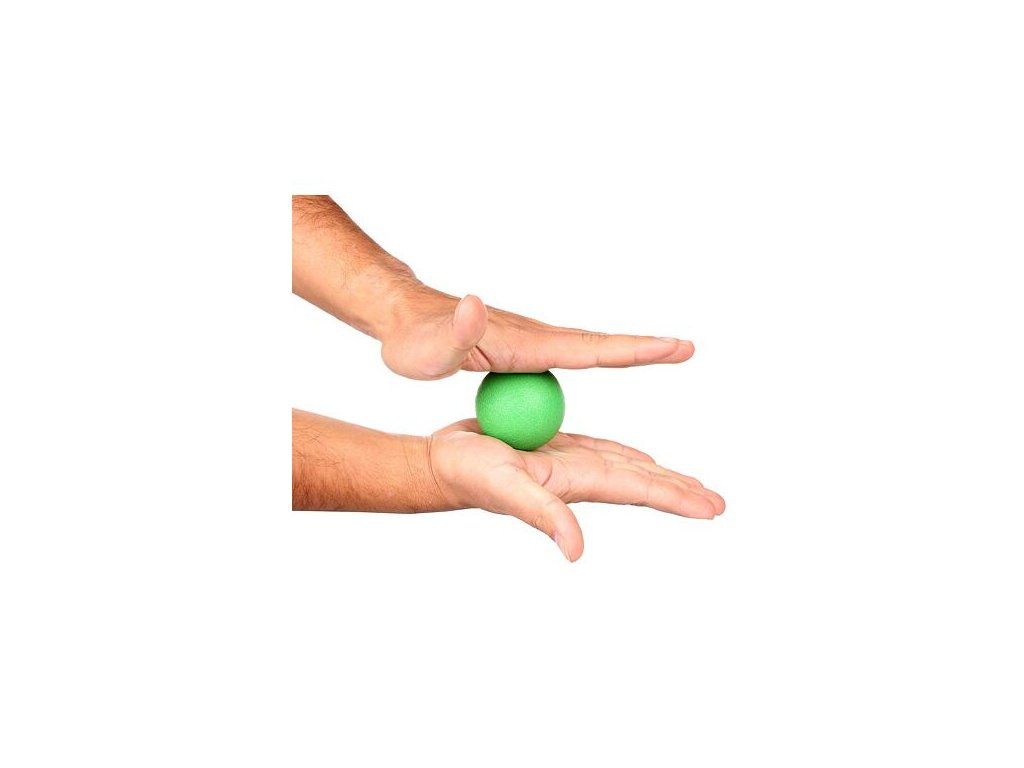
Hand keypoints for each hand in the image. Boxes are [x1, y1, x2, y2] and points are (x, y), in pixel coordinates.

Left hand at [381, 289, 694, 379]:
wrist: (405, 317)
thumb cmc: (415, 341)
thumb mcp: (430, 346)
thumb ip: (456, 330)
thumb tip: (475, 302)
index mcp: (527, 345)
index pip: (589, 350)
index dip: (632, 351)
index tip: (673, 346)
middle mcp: (537, 338)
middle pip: (600, 345)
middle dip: (645, 347)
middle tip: (688, 347)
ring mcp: (532, 341)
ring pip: (588, 348)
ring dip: (629, 350)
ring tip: (667, 351)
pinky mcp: (524, 348)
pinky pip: (569, 356)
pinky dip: (600, 356)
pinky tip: (609, 361)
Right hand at [428, 419, 724, 560]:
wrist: (442, 465)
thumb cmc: (469, 476)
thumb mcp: (508, 490)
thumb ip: (544, 517)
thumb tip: (576, 552)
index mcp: (578, 482)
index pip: (639, 490)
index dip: (677, 498)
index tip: (714, 509)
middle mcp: (580, 477)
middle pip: (641, 484)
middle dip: (680, 493)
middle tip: (717, 505)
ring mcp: (568, 464)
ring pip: (625, 468)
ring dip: (659, 477)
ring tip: (689, 486)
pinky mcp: (554, 449)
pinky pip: (600, 451)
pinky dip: (626, 455)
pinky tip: (637, 459)